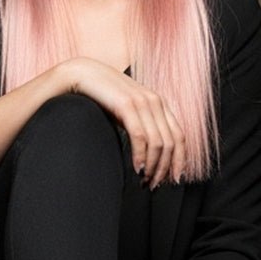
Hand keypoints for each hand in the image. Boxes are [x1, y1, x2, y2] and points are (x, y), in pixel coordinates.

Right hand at [61, 58, 185, 187]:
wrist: (80, 74)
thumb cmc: (101, 97)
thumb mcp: (127, 112)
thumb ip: (141, 126)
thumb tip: (148, 155)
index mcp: (158, 103)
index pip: (179, 136)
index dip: (179, 160)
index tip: (174, 179)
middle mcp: (155, 101)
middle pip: (170, 143)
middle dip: (164, 169)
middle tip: (152, 185)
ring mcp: (142, 101)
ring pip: (158, 143)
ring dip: (152, 167)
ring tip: (143, 181)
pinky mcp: (127, 104)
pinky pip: (141, 137)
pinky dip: (140, 156)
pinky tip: (136, 169)